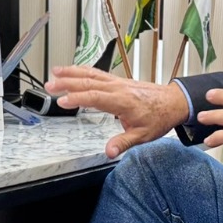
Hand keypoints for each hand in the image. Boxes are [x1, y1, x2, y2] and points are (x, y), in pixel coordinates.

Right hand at [45, 66, 189, 157]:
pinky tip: (72, 70)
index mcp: (123, 101)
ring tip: (54, 73)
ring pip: (91, 74)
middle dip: (67, 83)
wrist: (173, 102)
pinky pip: (97, 73)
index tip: (62, 101)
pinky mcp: (117, 81)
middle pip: (88, 82)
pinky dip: (82, 70)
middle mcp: (118, 88)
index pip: (95, 97)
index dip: (77, 98)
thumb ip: (124, 143)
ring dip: (72, 73)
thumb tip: (109, 152)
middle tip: (49, 85)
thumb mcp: (143, 135)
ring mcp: (117, 82)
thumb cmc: (159, 117)